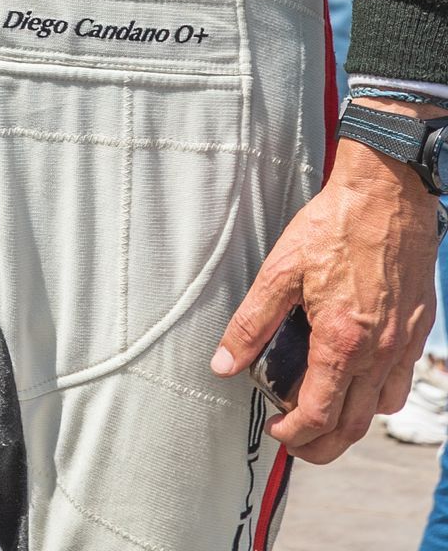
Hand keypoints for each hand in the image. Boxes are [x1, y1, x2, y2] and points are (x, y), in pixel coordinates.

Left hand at [211, 136, 439, 459]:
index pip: (318, 414)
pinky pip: (400, 383)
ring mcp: (402, 345)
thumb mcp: (281, 268)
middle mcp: (378, 352)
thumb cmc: (335, 224)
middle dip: (320, 445)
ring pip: (379, 410)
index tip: (276, 430)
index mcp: (341, 341)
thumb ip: (252, 321)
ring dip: (350, 425)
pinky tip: (357, 379)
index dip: (294, 433)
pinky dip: (377, 397)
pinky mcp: (416, 331)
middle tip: (294, 440)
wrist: (388, 194)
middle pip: (352, 427)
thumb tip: (224, 363)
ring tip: (321, 413)